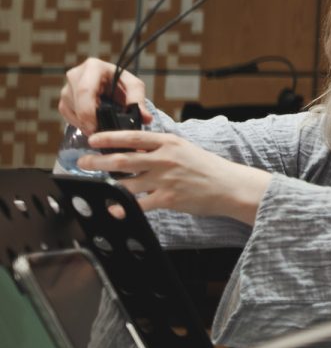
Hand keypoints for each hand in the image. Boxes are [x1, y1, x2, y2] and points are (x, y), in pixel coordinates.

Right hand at [58, 57, 146, 134]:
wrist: (110, 82)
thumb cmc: (121, 82)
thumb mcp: (133, 87)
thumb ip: (138, 101)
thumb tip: (146, 118)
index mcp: (93, 66)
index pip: (85, 90)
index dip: (88, 111)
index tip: (96, 127)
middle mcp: (76, 74)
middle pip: (75, 100)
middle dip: (85, 120)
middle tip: (97, 133)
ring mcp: (67, 86)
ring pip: (69, 109)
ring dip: (83, 121)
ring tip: (99, 126)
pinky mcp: (63, 97)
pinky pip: (66, 113)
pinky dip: (78, 121)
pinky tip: (91, 123)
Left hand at [77, 131, 270, 222]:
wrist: (230, 186)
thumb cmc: (208, 168)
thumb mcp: (185, 150)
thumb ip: (162, 149)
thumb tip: (136, 150)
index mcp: (169, 143)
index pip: (133, 137)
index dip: (110, 138)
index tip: (93, 139)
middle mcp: (164, 159)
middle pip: (122, 160)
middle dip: (98, 161)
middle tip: (83, 162)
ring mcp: (165, 179)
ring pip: (126, 182)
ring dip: (107, 184)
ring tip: (95, 184)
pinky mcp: (168, 199)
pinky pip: (139, 204)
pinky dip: (123, 207)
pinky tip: (113, 209)